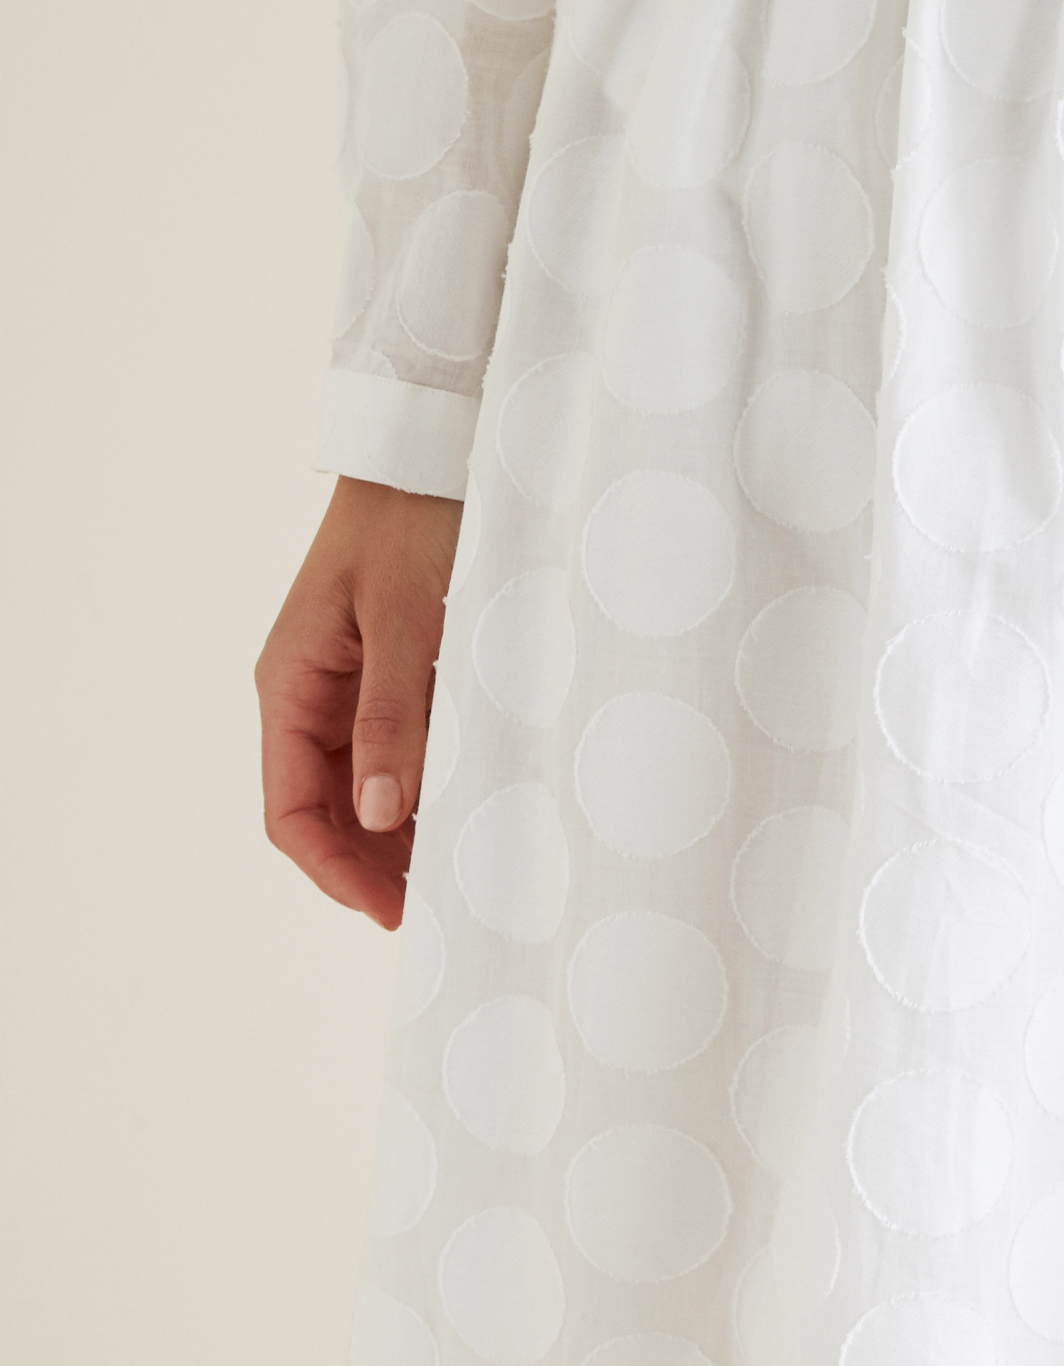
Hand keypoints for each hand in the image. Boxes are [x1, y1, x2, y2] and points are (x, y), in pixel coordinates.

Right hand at [256, 474, 463, 928]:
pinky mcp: (393, 680)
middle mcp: (310, 697)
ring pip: (364, 791)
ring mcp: (350, 691)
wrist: (433, 453)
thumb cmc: (413, 524)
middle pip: (326, 813)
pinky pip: (398, 754)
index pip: (290, 813)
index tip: (394, 911)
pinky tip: (470, 812)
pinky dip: (428, 791)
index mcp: (290, 686)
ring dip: (403, 835)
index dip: (336, 872)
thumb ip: (392, 720)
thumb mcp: (406, 622)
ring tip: (462, 870)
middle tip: (443, 906)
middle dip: (374, 865)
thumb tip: (378, 813)